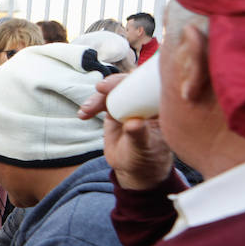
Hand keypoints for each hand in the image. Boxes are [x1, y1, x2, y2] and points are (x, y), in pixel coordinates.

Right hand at [79, 75, 172, 190]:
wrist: (134, 168)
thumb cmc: (146, 158)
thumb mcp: (144, 148)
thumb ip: (139, 135)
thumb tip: (134, 123)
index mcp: (161, 105)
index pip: (152, 84)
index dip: (138, 78)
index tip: (122, 81)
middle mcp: (146, 101)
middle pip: (130, 82)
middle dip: (114, 83)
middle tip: (101, 89)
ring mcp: (130, 104)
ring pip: (113, 91)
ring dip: (98, 97)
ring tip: (87, 110)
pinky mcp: (115, 108)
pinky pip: (102, 101)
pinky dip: (91, 105)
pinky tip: (83, 115)